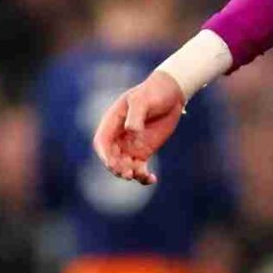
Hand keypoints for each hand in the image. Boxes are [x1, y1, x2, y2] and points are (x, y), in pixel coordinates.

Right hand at [93, 70, 185, 184]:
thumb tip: (132, 130)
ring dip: (130, 174)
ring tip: (141, 175)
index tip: (112, 164)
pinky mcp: (143, 151)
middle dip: (117, 168)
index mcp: (112, 122)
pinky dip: (143, 176)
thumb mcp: (143, 100)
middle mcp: (118, 136)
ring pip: (124, 166)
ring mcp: (130, 145)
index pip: (102, 142)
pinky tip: (152, 179)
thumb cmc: (153, 92)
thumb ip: (136, 115)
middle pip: (111, 158)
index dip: (104, 155)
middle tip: (128, 173)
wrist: (171, 94)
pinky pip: (139, 169)